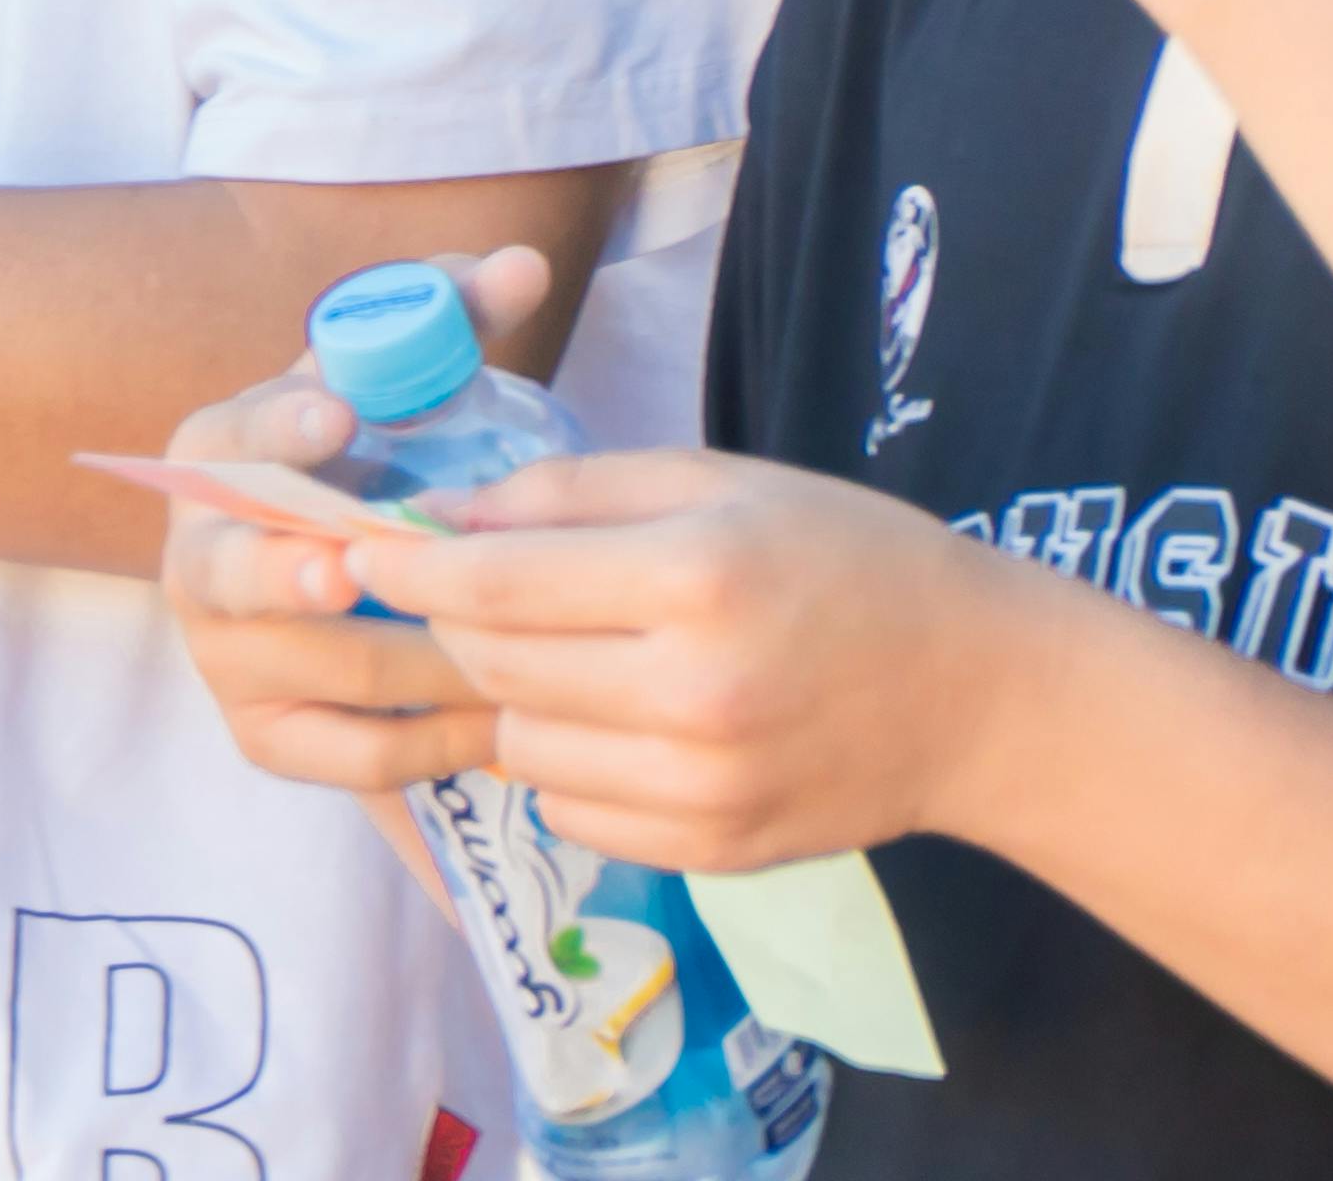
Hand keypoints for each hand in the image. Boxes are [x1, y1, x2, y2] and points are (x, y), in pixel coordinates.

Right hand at [146, 245, 543, 795]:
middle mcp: (195, 556)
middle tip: (350, 569)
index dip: (282, 427)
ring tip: (512, 654)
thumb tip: (523, 262)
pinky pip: (353, 753)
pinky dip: (431, 740)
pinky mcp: (265, 737)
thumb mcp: (391, 389)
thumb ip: (448, 318)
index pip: (234, 436)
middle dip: (293, 573)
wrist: (334, 582)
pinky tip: (496, 722)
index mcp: (215, 453)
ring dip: (420, 661)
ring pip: (323, 665)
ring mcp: (222, 655)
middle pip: (237, 572)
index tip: (335, 415)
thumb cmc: (369, 468)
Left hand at [337, 444, 1038, 876]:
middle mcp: (694, 694)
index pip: (495, 584)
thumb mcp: (715, 480)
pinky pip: (573, 811)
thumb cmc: (844, 558)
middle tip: (463, 593)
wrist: (976, 693)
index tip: (355, 551)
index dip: (409, 567)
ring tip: (563, 655)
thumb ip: (570, 493)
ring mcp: (703, 787)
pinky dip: (565, 764)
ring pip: (520, 747)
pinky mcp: (712, 852)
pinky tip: (614, 720)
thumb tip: (439, 517)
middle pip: (494, 667)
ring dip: (510, 700)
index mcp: (694, 580)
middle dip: (457, 625)